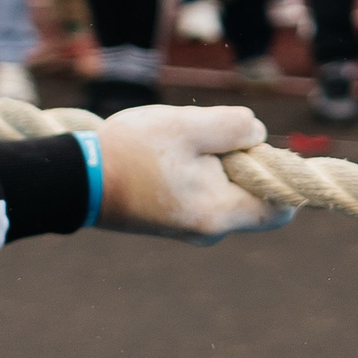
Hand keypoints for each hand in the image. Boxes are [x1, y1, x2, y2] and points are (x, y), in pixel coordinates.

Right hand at [96, 104, 295, 243]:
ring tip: (180, 147)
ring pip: (228, 190)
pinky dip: (198, 170)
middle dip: (242, 161)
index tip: (254, 146)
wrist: (75, 178)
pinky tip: (169, 156)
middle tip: (207, 138)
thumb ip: (235, 127)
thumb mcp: (187, 125)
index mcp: (219, 215)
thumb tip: (259, 135)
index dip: (281, 174)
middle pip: (254, 194)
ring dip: (217, 162)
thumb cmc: (131, 151)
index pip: (282, 208)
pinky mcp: (175, 220)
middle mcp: (210, 232)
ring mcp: (191, 229)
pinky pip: (205, 193)